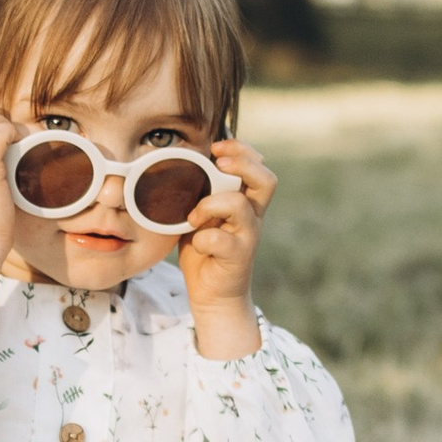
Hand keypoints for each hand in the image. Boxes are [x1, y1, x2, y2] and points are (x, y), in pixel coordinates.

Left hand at [178, 135, 272, 357]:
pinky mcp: (237, 257)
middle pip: (267, 180)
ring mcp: (248, 237)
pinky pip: (220, 239)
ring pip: (240, 205)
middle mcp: (253, 217)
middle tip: (217, 163)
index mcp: (246, 202)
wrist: (213, 294)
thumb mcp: (200, 215)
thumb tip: (174, 164)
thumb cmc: (205, 251)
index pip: (259, 167)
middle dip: (241, 163)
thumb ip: (198, 193)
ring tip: (193, 216)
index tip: (217, 147)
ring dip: (210, 204)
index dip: (242, 151)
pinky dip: (202, 238)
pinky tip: (195, 243)